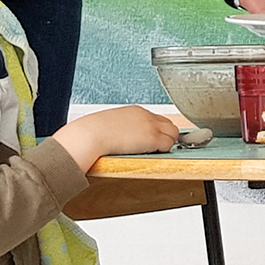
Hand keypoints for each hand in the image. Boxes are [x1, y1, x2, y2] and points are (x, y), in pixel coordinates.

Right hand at [53, 104, 182, 169]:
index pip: (158, 119)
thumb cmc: (95, 132)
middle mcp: (147, 116)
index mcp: (137, 111)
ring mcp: (151, 126)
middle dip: (167, 136)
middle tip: (157, 147)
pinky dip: (164, 150)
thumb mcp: (112, 123)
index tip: (154, 139)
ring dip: (167, 143)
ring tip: (154, 151)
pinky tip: (152, 153)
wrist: (91, 134)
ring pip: (173, 134)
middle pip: (170, 125)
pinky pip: (168, 145)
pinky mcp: (152, 138)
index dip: (159, 130)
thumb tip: (120, 135)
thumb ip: (123, 127)